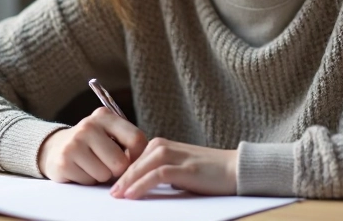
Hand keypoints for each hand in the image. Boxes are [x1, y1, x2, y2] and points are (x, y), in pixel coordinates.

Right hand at [38, 107, 147, 184]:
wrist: (55, 147)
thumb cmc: (92, 143)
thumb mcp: (109, 134)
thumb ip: (127, 142)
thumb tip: (144, 163)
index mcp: (105, 116)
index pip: (136, 139)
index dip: (139, 156)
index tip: (133, 161)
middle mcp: (89, 126)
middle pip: (121, 162)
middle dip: (117, 170)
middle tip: (106, 163)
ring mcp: (74, 143)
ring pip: (105, 174)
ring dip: (101, 176)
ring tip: (91, 165)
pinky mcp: (64, 161)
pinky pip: (89, 181)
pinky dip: (87, 180)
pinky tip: (80, 169)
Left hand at [109, 137, 236, 198]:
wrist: (234, 169)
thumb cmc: (206, 172)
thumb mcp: (177, 170)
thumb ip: (159, 173)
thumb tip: (137, 187)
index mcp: (161, 145)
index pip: (132, 160)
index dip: (120, 174)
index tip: (110, 187)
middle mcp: (164, 146)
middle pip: (134, 162)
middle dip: (120, 178)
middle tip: (108, 194)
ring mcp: (174, 155)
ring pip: (142, 167)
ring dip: (127, 182)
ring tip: (116, 196)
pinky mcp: (183, 167)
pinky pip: (156, 175)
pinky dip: (141, 185)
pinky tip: (131, 194)